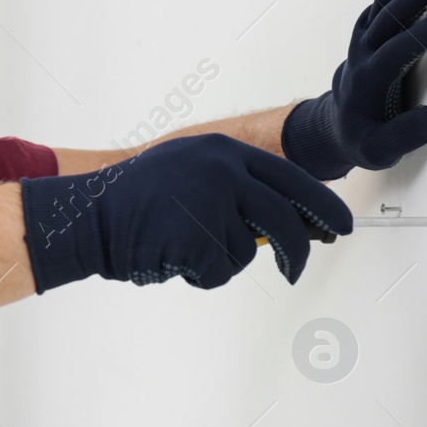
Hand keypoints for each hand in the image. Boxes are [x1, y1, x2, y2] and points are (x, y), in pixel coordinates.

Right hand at [19, 133, 352, 292]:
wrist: (87, 215)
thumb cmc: (134, 201)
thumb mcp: (189, 173)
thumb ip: (234, 188)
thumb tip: (282, 221)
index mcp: (223, 151)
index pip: (290, 178)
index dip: (321, 204)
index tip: (340, 224)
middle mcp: (223, 170)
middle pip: (284, 217)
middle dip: (298, 249)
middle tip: (297, 269)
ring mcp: (211, 201)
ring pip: (247, 250)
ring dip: (219, 260)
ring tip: (181, 247)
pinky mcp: (198, 234)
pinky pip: (219, 270)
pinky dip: (199, 274)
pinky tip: (170, 257)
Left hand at [280, 0, 426, 179]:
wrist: (334, 126)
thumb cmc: (362, 138)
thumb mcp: (379, 152)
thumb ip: (404, 137)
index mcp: (367, 81)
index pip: (394, 51)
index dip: (418, 34)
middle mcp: (362, 52)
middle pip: (388, 15)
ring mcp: (363, 37)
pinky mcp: (368, 28)